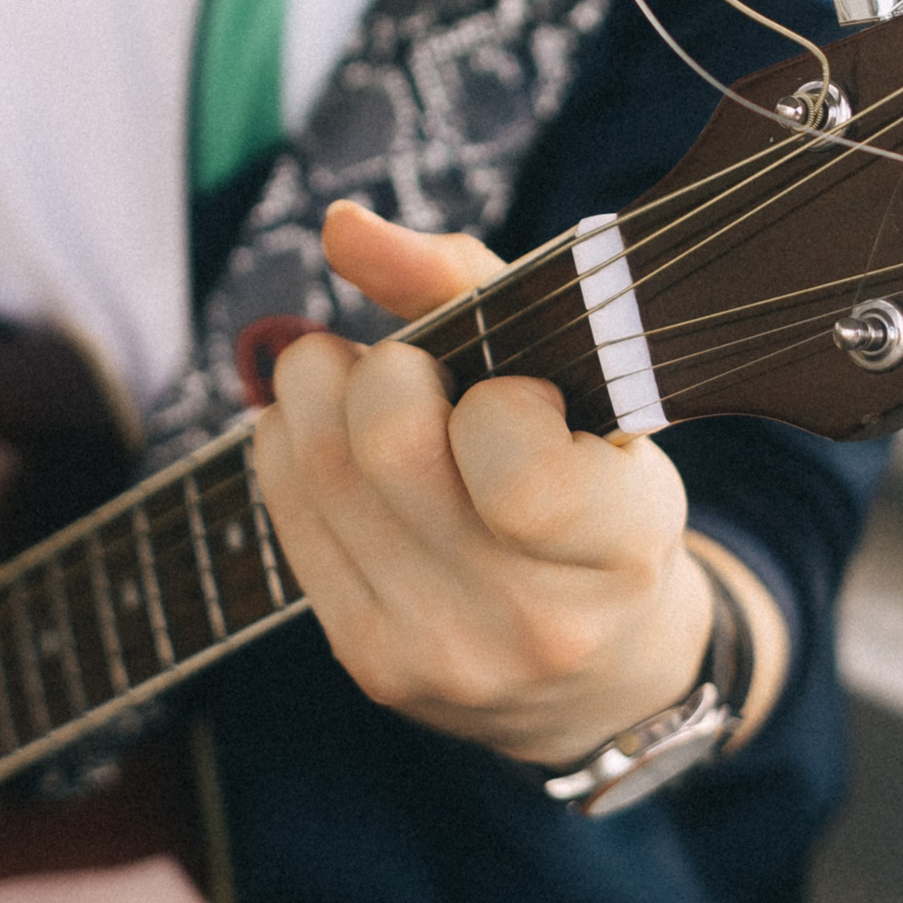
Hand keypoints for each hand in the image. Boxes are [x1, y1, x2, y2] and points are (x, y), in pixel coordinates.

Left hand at [251, 202, 715, 766]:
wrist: (599, 676)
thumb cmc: (601, 498)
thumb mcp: (591, 391)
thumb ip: (474, 287)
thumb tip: (340, 227)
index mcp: (618, 551)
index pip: (518, 466)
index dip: (499, 399)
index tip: (522, 397)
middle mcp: (527, 621)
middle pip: (386, 445)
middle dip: (385, 366)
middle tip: (417, 368)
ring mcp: (439, 653)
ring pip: (314, 467)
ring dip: (322, 390)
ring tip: (372, 389)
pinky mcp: (367, 665)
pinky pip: (283, 510)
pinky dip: (294, 445)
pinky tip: (341, 444)